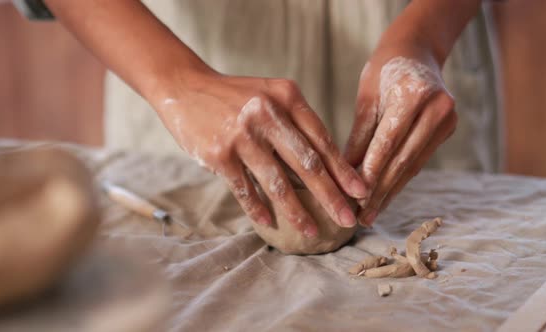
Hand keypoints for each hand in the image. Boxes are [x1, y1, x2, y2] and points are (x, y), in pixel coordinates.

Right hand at [156, 72, 367, 236]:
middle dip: (331, 196)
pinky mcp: (219, 154)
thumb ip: (295, 122)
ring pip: (277, 182)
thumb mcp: (270, 94)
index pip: (322, 139)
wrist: (184, 87)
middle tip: (347, 219)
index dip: (343, 169)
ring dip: (297, 211)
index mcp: (287, 96)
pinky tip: (270, 223)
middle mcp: (267, 114)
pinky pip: (245, 189)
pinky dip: (258, 209)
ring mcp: (242, 135)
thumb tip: (325, 165)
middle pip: (307, 163)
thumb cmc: (234, 96)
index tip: (361, 192)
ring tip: (311, 231)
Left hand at [344, 43, 456, 226]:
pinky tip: (386, 197)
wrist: (416, 51)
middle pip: (404, 158)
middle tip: (361, 217)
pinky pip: (419, 160)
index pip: (389, 141)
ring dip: (391, 191)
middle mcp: (438, 107)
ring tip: (371, 214)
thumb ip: (359, 137)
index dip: (372, 171)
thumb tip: (345, 176)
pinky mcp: (448, 130)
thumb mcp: (367, 98)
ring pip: (414, 164)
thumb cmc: (383, 71)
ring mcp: (448, 119)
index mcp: (414, 92)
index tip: (355, 198)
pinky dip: (401, 179)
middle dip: (381, 190)